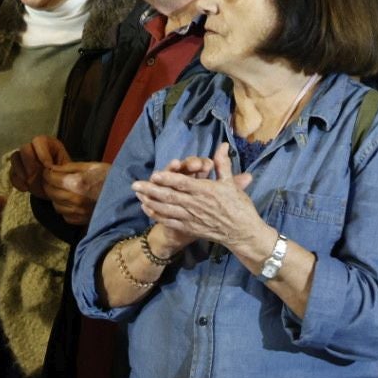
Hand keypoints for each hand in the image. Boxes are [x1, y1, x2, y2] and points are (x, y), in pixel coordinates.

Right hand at [10, 135, 69, 196]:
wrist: (58, 189)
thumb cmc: (64, 177)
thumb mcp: (66, 171)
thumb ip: (60, 168)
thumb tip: (50, 168)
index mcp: (48, 144)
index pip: (39, 141)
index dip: (42, 152)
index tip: (48, 166)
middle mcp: (34, 149)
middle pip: (25, 148)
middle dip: (28, 162)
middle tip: (34, 174)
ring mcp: (24, 160)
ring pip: (15, 157)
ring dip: (19, 170)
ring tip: (28, 182)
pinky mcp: (18, 171)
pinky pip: (11, 172)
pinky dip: (16, 181)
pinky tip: (25, 188)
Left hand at [44, 161, 109, 225]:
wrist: (125, 194)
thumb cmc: (109, 176)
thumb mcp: (90, 166)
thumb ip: (69, 167)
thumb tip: (53, 168)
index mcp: (77, 184)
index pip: (51, 178)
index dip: (47, 173)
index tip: (49, 171)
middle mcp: (75, 200)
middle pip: (50, 192)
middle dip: (49, 184)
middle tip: (53, 179)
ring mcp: (78, 212)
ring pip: (55, 205)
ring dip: (55, 197)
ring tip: (62, 190)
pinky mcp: (81, 220)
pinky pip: (64, 215)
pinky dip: (64, 208)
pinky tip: (70, 201)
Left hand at [131, 141, 259, 252]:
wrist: (243, 233)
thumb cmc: (238, 207)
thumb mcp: (231, 183)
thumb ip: (222, 164)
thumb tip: (222, 145)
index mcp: (206, 191)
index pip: (183, 183)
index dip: (168, 179)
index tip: (154, 174)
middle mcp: (196, 204)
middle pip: (169, 196)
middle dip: (151, 190)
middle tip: (135, 184)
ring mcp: (191, 218)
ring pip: (167, 209)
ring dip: (150, 202)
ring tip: (137, 195)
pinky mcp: (190, 228)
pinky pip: (170, 222)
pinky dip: (157, 216)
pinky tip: (147, 210)